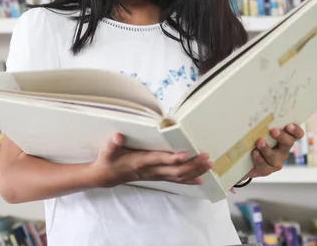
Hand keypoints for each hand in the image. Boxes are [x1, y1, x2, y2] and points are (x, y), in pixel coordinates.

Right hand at [90, 133, 212, 187]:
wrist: (107, 176)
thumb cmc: (108, 159)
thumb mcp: (107, 150)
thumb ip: (113, 143)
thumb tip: (118, 136)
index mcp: (140, 162)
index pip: (158, 160)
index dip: (172, 159)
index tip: (185, 154)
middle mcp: (150, 171)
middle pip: (175, 171)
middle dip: (192, 165)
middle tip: (207, 157)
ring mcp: (155, 175)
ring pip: (178, 177)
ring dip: (195, 171)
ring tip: (209, 165)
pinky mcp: (157, 177)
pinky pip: (175, 181)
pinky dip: (189, 180)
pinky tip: (201, 179)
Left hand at [244, 123, 304, 179]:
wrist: (242, 160)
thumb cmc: (251, 140)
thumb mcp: (257, 130)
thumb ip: (262, 123)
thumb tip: (256, 109)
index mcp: (284, 138)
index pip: (297, 134)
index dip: (296, 130)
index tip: (288, 125)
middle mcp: (282, 150)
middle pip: (289, 143)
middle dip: (282, 136)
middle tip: (273, 131)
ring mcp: (276, 161)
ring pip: (275, 156)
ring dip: (266, 149)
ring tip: (259, 142)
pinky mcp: (266, 170)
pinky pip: (265, 166)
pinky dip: (259, 158)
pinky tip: (254, 152)